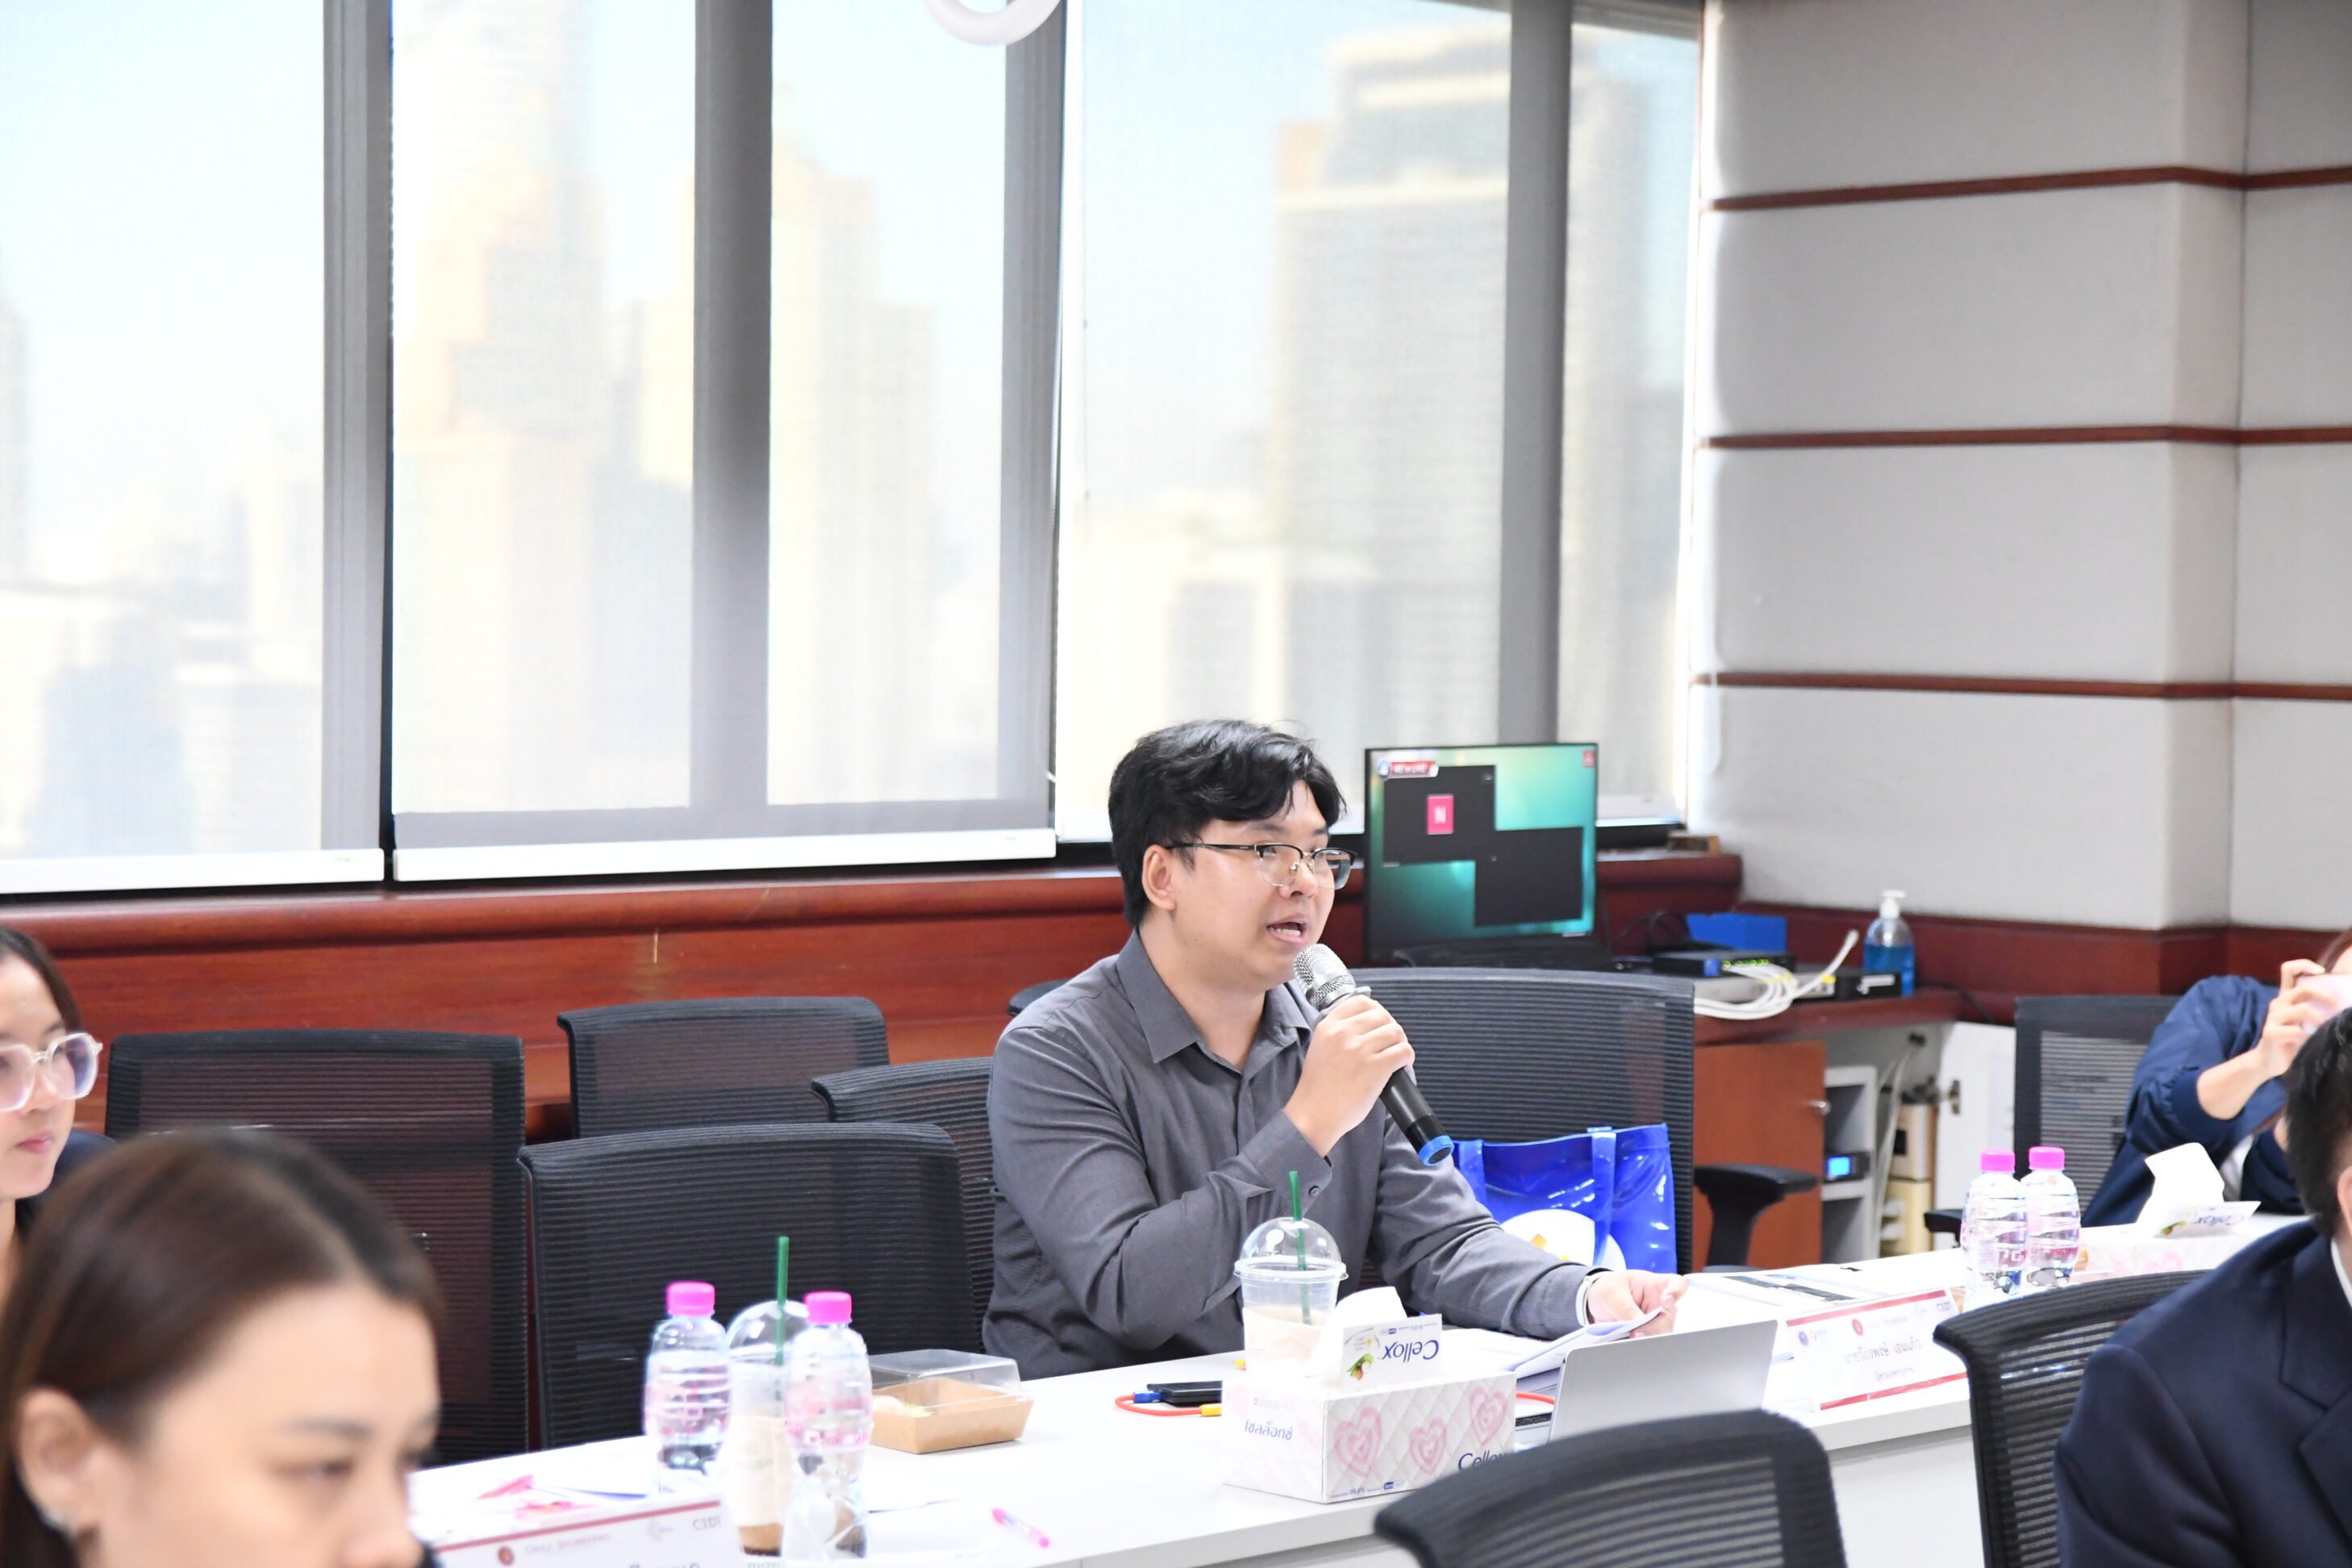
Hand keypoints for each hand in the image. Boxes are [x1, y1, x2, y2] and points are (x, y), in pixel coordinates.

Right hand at [1284, 994, 1411, 1155]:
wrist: (1315, 1113)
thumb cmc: (1318, 1087)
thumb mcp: (1321, 1047)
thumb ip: (1339, 1033)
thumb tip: (1368, 1026)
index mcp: (1329, 1026)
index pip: (1362, 1002)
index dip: (1377, 1011)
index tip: (1380, 1024)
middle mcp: (1344, 1033)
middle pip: (1382, 1016)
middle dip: (1391, 1029)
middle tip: (1391, 1044)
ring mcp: (1360, 1049)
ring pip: (1396, 1032)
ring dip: (1401, 1043)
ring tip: (1397, 1057)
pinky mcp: (1376, 1067)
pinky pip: (1403, 1051)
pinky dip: (1407, 1058)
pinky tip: (1401, 1067)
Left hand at [1585, 1270, 1686, 1336]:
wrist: (1599, 1303)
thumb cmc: (1610, 1289)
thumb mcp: (1610, 1292)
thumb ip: (1624, 1307)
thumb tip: (1639, 1326)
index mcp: (1654, 1285)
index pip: (1677, 1284)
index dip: (1676, 1292)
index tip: (1666, 1301)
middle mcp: (1660, 1304)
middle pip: (1669, 1318)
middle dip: (1654, 1328)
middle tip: (1635, 1333)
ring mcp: (1656, 1321)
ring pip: (1662, 1335)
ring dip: (1646, 1339)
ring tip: (1629, 1338)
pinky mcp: (1649, 1335)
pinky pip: (1651, 1344)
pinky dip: (1641, 1347)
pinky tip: (1629, 1346)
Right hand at [2199, 960, 2338, 1120]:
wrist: (2269, 1063)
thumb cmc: (2292, 1041)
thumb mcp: (2303, 1022)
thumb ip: (2314, 1009)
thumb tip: (2343, 1004)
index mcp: (2286, 997)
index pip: (2288, 970)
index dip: (2304, 965)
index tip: (2321, 971)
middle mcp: (2278, 1003)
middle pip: (2303, 988)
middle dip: (2326, 996)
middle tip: (2339, 1008)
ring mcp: (2273, 1017)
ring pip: (2303, 1009)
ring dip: (2322, 1020)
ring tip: (2329, 1029)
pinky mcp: (2272, 1033)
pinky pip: (2297, 1031)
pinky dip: (2309, 1037)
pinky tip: (2312, 1043)